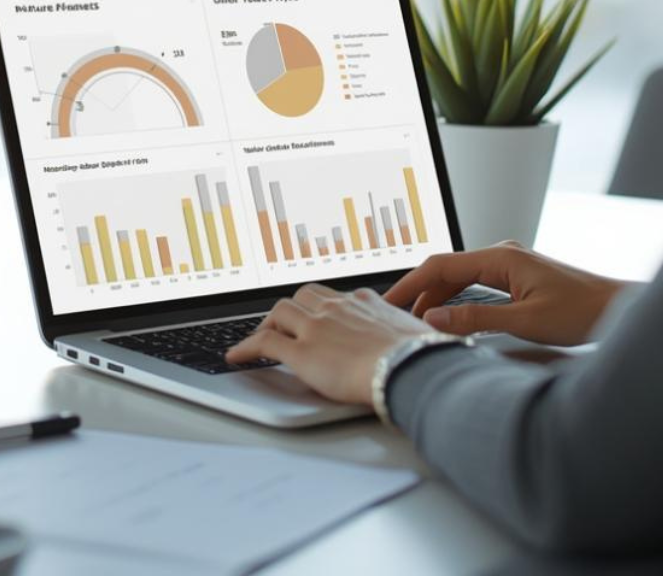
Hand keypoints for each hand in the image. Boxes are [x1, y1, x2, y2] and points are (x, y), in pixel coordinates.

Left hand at [225, 284, 434, 405]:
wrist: (412, 366)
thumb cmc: (422, 356)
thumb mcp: (418, 334)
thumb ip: (408, 334)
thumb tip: (424, 341)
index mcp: (364, 302)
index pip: (335, 297)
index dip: (322, 307)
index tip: (319, 317)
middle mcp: (337, 308)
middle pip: (302, 296)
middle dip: (291, 310)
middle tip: (285, 326)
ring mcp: (316, 327)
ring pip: (280, 312)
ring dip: (268, 324)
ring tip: (261, 338)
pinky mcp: (301, 351)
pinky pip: (264, 342)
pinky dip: (247, 347)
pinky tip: (238, 356)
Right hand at [384, 241, 629, 345]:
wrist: (616, 307)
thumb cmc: (581, 311)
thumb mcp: (525, 322)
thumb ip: (476, 320)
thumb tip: (434, 321)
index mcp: (500, 257)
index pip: (440, 265)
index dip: (410, 284)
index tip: (388, 302)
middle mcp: (502, 255)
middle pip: (446, 270)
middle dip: (419, 293)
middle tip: (395, 319)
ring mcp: (509, 264)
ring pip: (459, 278)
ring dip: (436, 299)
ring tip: (415, 323)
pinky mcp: (516, 277)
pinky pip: (474, 284)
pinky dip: (456, 300)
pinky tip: (447, 319)